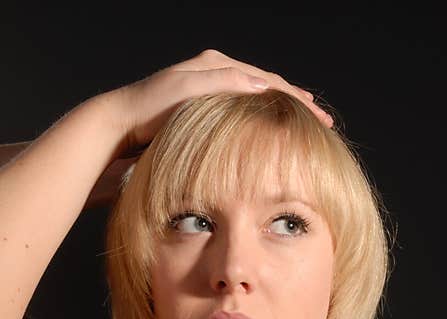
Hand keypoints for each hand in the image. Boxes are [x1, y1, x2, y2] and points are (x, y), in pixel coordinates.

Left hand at [105, 49, 332, 155]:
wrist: (121, 123)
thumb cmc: (152, 108)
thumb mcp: (188, 89)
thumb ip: (226, 82)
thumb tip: (264, 84)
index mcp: (217, 64)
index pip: (268, 79)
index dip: (297, 98)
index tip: (320, 115)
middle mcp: (217, 71)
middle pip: (268, 84)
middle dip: (298, 101)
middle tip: (324, 119)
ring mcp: (213, 88)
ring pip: (259, 95)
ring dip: (285, 107)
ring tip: (308, 120)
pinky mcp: (206, 105)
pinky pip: (246, 106)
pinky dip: (267, 114)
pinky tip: (274, 125)